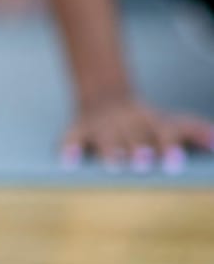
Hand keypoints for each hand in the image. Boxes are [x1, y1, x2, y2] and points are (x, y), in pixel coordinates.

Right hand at [61, 98, 213, 173]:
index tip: (175, 163)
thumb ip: (196, 131)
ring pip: (104, 138)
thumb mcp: (171, 121)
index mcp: (150, 121)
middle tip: (143, 164)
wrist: (104, 96)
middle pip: (132, 136)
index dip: (168, 147)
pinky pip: (70, 138)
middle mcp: (125, 122)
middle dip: (137, 150)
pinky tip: (67, 163)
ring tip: (113, 166)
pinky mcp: (78, 130)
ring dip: (109, 151)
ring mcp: (100, 126)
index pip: (161, 132)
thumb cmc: (145, 121)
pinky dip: (68, 149)